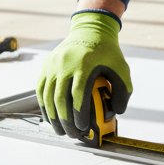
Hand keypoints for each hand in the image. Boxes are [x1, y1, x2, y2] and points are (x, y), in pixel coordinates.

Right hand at [35, 12, 132, 139]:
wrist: (90, 30)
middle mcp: (65, 64)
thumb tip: (116, 112)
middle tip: (72, 134)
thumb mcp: (121, 68)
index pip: (78, 94)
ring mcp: (53, 65)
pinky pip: (41, 89)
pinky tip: (51, 117)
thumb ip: (122, 91)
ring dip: (53, 116)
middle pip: (60, 98)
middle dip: (65, 120)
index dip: (79, 114)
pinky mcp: (46, 66)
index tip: (84, 128)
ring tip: (61, 130)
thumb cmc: (107, 52)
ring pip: (48, 96)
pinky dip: (44, 105)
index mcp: (84, 64)